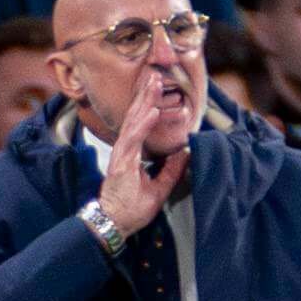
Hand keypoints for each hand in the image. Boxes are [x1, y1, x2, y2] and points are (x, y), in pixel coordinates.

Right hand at [92, 76, 186, 236]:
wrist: (115, 224)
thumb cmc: (131, 209)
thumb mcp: (159, 189)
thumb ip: (171, 170)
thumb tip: (185, 153)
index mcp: (130, 154)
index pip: (139, 124)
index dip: (147, 105)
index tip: (156, 88)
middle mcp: (124, 150)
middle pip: (135, 117)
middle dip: (146, 95)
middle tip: (156, 75)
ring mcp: (121, 155)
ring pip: (133, 122)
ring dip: (145, 102)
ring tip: (155, 85)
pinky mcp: (121, 163)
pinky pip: (133, 139)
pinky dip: (143, 124)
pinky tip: (152, 111)